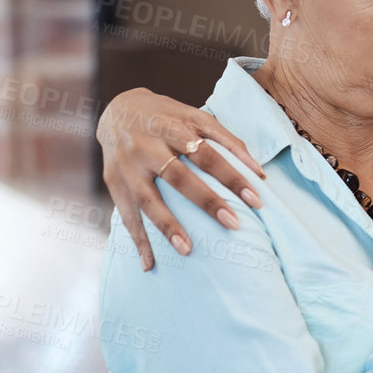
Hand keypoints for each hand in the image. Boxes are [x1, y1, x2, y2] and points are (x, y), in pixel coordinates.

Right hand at [98, 88, 266, 270]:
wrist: (116, 109)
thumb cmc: (166, 116)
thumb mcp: (195, 115)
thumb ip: (227, 139)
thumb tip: (259, 171)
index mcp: (172, 127)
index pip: (207, 154)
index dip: (232, 176)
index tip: (256, 199)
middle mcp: (147, 146)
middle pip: (178, 176)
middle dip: (206, 201)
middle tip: (233, 224)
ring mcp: (127, 166)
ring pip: (147, 199)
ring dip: (167, 226)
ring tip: (187, 250)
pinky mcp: (114, 182)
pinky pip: (126, 215)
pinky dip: (138, 241)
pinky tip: (149, 264)